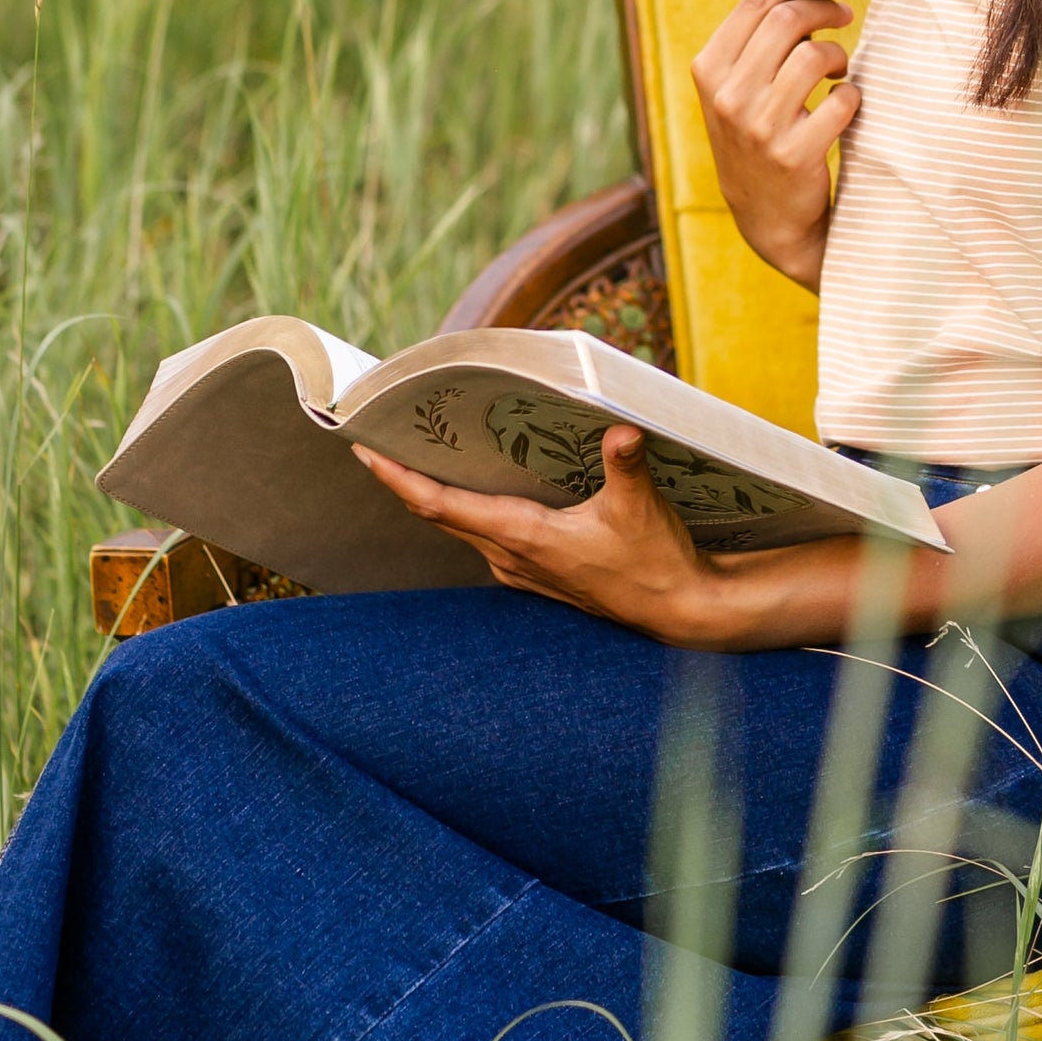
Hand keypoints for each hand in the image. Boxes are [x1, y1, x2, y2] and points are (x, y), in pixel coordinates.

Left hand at [352, 427, 738, 645]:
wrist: (677, 611)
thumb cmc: (655, 561)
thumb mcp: (640, 506)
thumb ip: (625, 463)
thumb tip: (621, 429)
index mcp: (524, 537)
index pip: (441, 505)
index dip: (398, 478)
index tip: (364, 451)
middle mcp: (512, 557)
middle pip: (440, 513)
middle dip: (406, 477)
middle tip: (380, 435)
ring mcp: (522, 569)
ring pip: (463, 526)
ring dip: (436, 494)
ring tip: (419, 452)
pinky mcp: (539, 573)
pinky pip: (486, 536)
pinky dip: (468, 509)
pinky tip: (479, 487)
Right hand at [689, 0, 858, 288]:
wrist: (768, 218)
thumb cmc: (760, 135)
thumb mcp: (739, 87)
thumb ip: (760, 38)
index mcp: (708, 70)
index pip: (754, 2)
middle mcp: (726, 96)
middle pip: (786, 19)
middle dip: (824, 9)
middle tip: (843, 16)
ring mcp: (758, 127)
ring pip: (814, 55)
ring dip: (838, 56)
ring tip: (838, 70)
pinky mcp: (793, 154)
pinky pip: (842, 100)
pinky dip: (852, 97)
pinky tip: (843, 107)